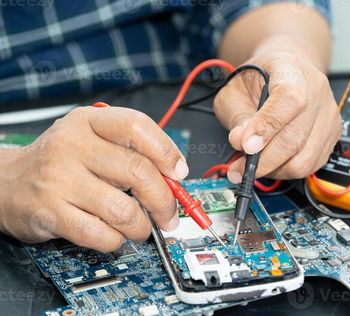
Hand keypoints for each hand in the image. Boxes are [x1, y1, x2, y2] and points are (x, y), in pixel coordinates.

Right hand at [0, 106, 187, 251]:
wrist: (6, 181)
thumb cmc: (61, 161)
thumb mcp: (93, 139)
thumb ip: (132, 150)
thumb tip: (175, 176)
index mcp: (89, 121)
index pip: (137, 126)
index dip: (166, 151)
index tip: (179, 173)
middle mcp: (72, 145)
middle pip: (138, 171)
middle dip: (165, 200)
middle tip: (169, 214)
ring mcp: (59, 179)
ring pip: (123, 209)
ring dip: (142, 226)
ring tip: (141, 228)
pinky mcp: (49, 212)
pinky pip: (100, 234)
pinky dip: (117, 241)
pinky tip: (116, 236)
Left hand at [214, 52, 341, 181]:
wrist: (284, 74)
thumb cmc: (258, 80)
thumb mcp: (235, 90)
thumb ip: (236, 116)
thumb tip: (240, 142)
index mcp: (290, 69)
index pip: (288, 99)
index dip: (266, 127)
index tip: (246, 146)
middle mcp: (316, 90)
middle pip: (295, 137)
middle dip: (262, 161)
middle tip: (238, 167)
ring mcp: (328, 114)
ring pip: (303, 159)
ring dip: (274, 169)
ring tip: (255, 163)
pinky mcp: (333, 135)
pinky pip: (310, 165)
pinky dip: (286, 170)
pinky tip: (271, 162)